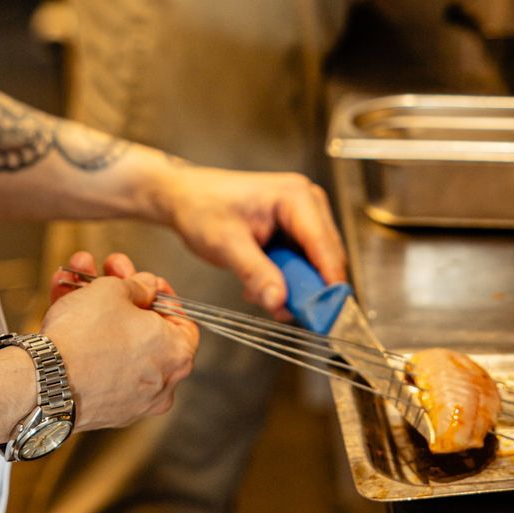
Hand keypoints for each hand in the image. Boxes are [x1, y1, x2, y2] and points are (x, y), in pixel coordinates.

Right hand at [41, 251, 197, 430]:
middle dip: (122, 293)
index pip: (183, 321)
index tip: (144, 280)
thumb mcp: (115, 290)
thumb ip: (138, 285)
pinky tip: (64, 301)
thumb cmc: (87, 336)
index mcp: (177, 355)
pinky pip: (99, 363)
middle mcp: (161, 383)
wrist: (45, 380)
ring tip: (75, 277)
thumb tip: (145, 288)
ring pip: (117, 342)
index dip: (162, 294)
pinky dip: (85, 335)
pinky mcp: (101, 407)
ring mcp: (131, 399)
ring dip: (96, 305)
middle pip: (145, 328)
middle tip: (107, 271)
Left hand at [160, 164, 346, 314]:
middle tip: (281, 312)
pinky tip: (260, 285)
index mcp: (296, 197)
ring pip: (316, 265)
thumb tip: (279, 301)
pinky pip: (303, 264)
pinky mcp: (296, 230)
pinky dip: (286, 280)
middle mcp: (308, 203)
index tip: (326, 316)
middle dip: (307, 289)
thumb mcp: (226, 243)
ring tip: (260, 294)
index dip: (328, 282)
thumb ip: (255, 273)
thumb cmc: (202, 208)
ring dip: (294, 287)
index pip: (324, 246)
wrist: (185, 197)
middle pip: (326, 258)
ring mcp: (304, 217)